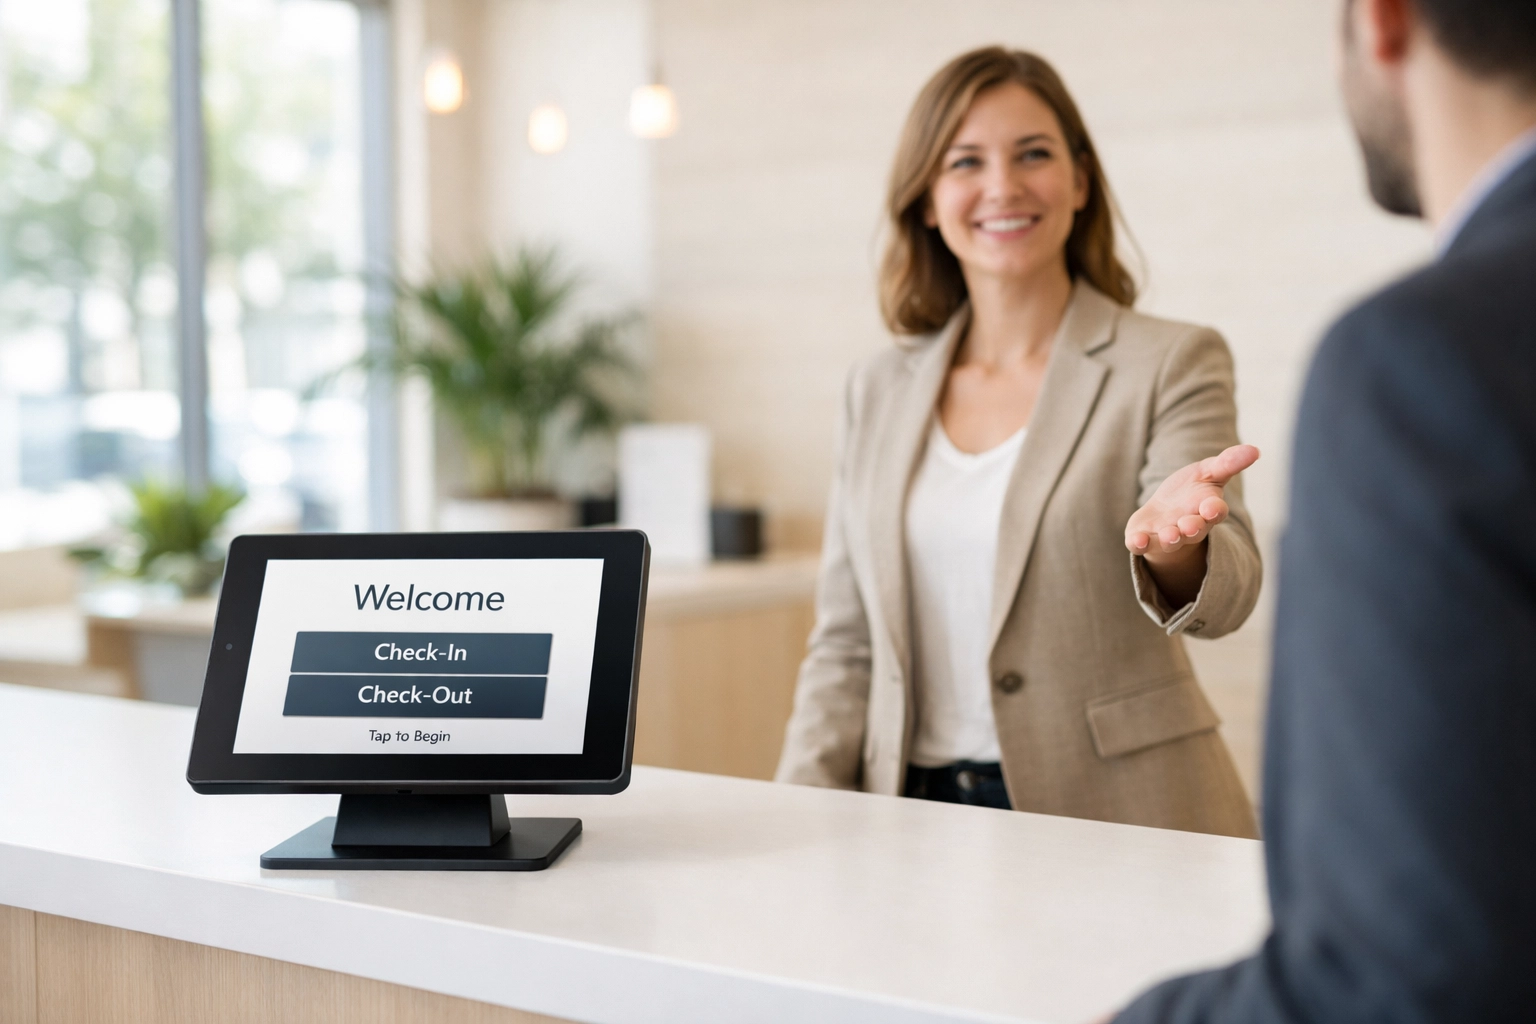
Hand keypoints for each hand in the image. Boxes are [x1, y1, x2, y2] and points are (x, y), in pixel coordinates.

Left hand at [1125, 444, 1259, 562]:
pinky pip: (1142, 545)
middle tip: (1189, 525)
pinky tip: (1136, 540)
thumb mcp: (1208, 472)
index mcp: (1207, 509)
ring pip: (1171, 540)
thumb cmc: (1190, 492)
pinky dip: (1139, 543)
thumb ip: (1228, 463)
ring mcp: (1167, 535)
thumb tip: (1255, 449)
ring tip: (1170, 535)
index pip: (1216, 511)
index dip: (1214, 510)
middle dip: (1193, 527)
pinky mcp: (1145, 539)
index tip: (1212, 507)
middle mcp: (1189, 526)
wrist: (1164, 513)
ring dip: (1170, 538)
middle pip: (1194, 529)